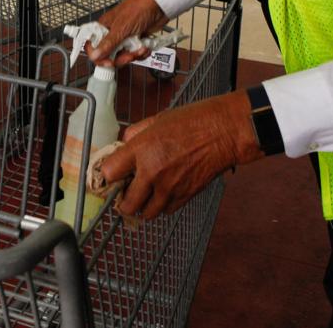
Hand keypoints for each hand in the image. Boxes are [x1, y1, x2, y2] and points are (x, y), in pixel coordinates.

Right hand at [86, 0, 166, 67]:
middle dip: (121, 58)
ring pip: (123, 56)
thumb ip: (108, 43)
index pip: (93, 46)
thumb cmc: (139, 8)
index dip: (98, 56)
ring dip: (133, 55)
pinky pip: (134, 54)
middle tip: (129, 56)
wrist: (160, 5)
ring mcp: (124, 38)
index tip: (107, 62)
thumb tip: (95, 55)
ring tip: (141, 48)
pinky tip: (145, 47)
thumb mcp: (122, 28)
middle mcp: (112, 33)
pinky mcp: (135, 41)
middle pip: (109, 55)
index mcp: (104, 27)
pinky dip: (141, 53)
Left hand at [100, 91, 262, 219]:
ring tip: (146, 195)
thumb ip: (136, 134)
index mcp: (142, 148)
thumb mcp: (157, 119)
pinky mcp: (185, 196)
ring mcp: (170, 187)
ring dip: (144, 207)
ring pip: (147, 213)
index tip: (111, 175)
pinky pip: (167, 210)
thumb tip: (123, 145)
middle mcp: (152, 172)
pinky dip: (163, 205)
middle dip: (123, 202)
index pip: (110, 172)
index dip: (108, 175)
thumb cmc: (194, 120)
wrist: (224, 132)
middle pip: (127, 204)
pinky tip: (166, 191)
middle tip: (125, 195)